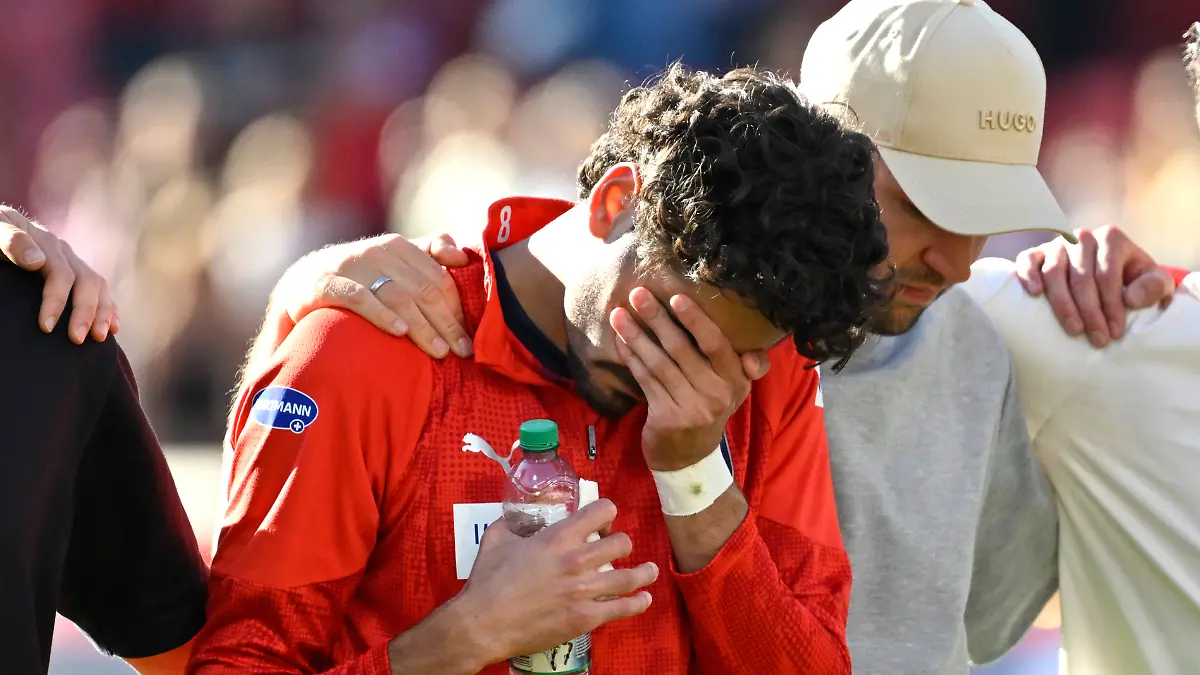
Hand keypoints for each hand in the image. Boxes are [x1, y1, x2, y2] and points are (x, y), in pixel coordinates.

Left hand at [0, 205, 116, 343]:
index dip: (56, 301)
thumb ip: (12, 241)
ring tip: (99, 337)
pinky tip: (113, 327)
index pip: (61, 274)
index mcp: (45, 242)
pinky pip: (99, 290)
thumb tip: (37, 262)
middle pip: (87, 281)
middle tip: (77, 339)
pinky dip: (109, 308)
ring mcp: (71, 261)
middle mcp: (64, 251)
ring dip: (102, 313)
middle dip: (85, 312)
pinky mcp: (74, 272)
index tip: (46, 328)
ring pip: (98, 286)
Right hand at [276, 232, 472, 357]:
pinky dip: (381, 314)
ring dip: (422, 326)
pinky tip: (399, 331)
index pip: (439, 279)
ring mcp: (351, 266)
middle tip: (462, 352)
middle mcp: (378, 251)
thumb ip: (430, 254)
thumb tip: (463, 257)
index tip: (470, 337)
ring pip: (397, 296)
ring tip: (439, 351)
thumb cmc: (361, 277)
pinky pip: (359, 299)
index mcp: (399, 246)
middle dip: (446, 323)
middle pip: (423, 290)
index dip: (458, 308)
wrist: (303, 282)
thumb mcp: (393, 262)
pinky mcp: (326, 283)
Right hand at [456, 499, 656, 662]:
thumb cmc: (488, 581)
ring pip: (630, 576)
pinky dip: (638, 603)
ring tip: (650, 570)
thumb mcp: (496, 539)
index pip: (600, 511)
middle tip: (617, 548)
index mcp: (558, 537)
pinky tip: (644, 600)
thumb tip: (516, 517)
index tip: (603, 520)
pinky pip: (623, 608)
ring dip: (644, 572)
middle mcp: (578, 560)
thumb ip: (512, 524)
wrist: (485, 623)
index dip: (606, 512)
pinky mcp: (587, 617)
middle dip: (621, 542)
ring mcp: (585, 590)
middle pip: (621, 542)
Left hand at [611, 288, 768, 470]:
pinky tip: (620, 341)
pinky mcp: (666, 418)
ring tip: (618, 314)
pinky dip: (631, 358)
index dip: (695, 320)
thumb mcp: (734, 390)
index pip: (716, 344)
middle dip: (657, 318)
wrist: (689, 458)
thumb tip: (755, 356)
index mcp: (736, 381)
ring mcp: (690, 409)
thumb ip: (744, 367)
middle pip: (682, 349)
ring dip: (636, 336)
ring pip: (659, 363)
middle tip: (638, 294)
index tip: (675, 297)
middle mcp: (717, 395)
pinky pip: (645, 380)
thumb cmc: (709, 409)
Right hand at [1015, 226, 1174, 347]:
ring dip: (1063, 304)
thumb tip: (1131, 298)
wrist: (1111, 274)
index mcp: (1111, 238)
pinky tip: (1035, 294)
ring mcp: (1057, 244)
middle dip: (1090, 312)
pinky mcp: (1037, 253)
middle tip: (1097, 339)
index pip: (1107, 275)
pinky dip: (1028, 276)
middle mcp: (1082, 237)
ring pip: (1054, 273)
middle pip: (1081, 277)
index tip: (1115, 333)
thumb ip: (1153, 287)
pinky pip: (1027, 260)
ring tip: (1074, 330)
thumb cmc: (1133, 281)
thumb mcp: (1154, 283)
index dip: (1111, 306)